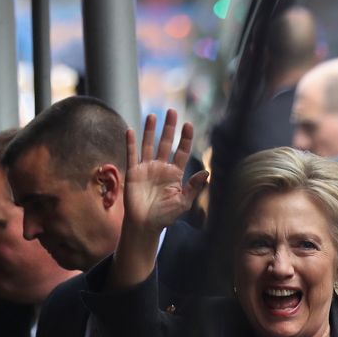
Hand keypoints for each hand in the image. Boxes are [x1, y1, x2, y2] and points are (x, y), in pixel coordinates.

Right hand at [124, 109, 207, 233]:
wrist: (145, 225)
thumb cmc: (165, 215)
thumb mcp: (183, 202)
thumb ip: (193, 187)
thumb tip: (207, 172)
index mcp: (175, 174)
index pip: (182, 152)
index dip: (185, 138)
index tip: (188, 124)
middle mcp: (161, 167)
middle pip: (166, 143)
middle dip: (169, 128)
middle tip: (172, 111)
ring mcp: (147, 168)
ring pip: (149, 145)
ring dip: (150, 131)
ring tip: (153, 115)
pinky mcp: (133, 172)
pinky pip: (132, 155)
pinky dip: (131, 143)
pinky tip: (130, 130)